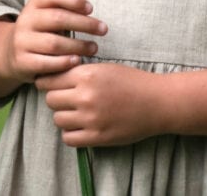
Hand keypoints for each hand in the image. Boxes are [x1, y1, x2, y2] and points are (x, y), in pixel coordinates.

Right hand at [2, 0, 107, 84]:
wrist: (11, 53)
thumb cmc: (41, 31)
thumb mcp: (47, 14)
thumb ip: (64, 9)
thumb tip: (89, 11)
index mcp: (34, 4)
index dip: (74, 0)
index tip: (91, 9)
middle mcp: (26, 20)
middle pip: (58, 18)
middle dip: (84, 23)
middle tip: (103, 29)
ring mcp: (22, 41)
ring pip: (54, 43)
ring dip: (78, 46)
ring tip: (94, 48)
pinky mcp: (22, 61)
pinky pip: (47, 63)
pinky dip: (65, 62)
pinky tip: (77, 61)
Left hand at [36, 63, 160, 146]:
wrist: (157, 102)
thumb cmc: (131, 81)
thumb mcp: (104, 68)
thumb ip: (79, 72)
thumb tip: (53, 76)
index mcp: (86, 75)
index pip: (50, 80)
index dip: (48, 82)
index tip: (51, 85)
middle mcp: (85, 96)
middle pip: (50, 100)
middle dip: (56, 99)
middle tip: (67, 99)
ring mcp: (90, 118)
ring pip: (57, 119)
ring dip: (63, 116)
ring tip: (76, 113)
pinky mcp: (97, 137)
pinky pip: (68, 138)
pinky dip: (71, 133)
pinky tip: (81, 127)